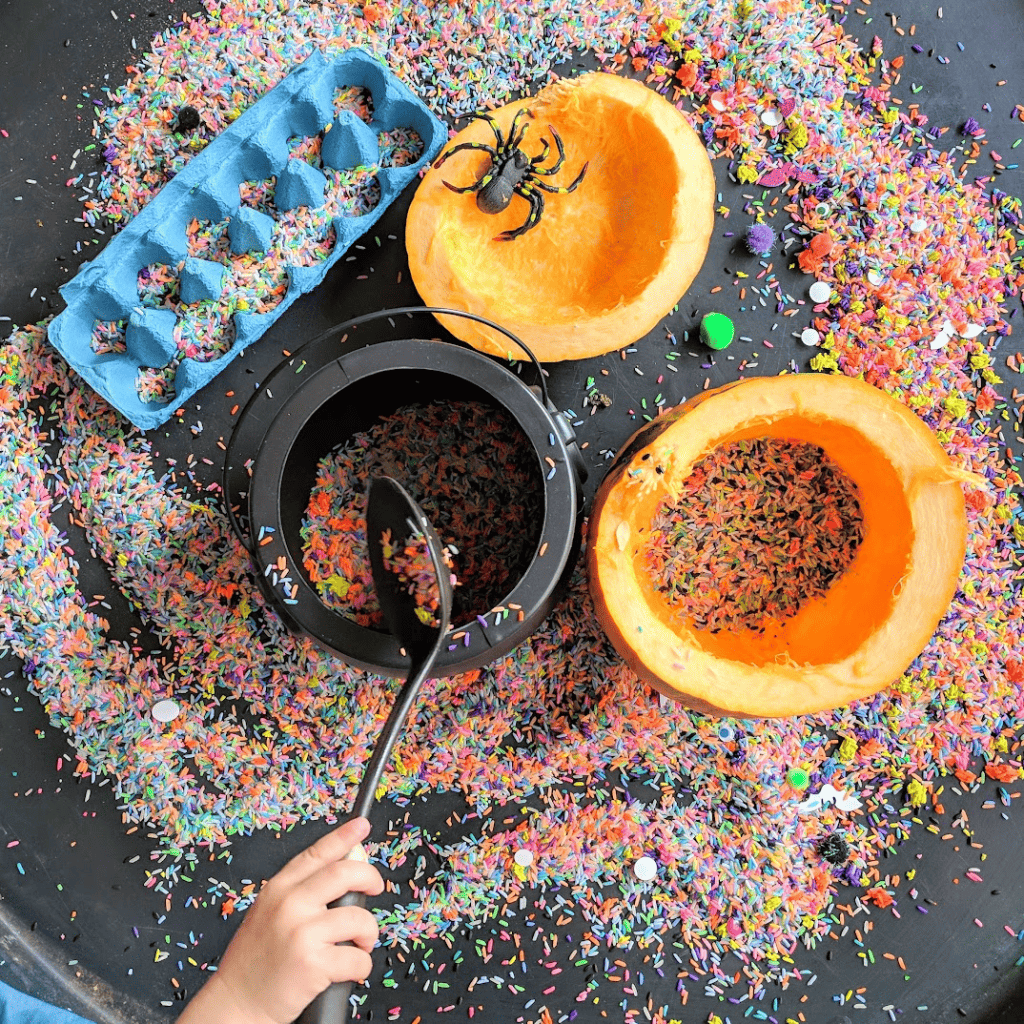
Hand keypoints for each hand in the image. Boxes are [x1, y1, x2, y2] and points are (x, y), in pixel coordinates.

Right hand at [178, 817, 383, 1023]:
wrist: (235, 1005)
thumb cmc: (254, 963)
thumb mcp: (267, 914)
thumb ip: (300, 893)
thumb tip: (343, 872)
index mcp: (278, 890)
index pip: (317, 854)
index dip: (343, 837)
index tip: (361, 826)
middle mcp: (290, 905)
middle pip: (346, 873)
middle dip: (370, 878)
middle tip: (375, 889)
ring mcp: (302, 933)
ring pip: (359, 919)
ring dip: (367, 934)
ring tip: (359, 945)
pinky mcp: (314, 963)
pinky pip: (358, 958)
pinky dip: (362, 966)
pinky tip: (350, 970)